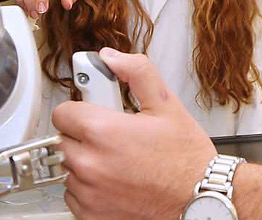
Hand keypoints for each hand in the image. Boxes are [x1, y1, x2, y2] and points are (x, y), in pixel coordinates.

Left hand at [55, 49, 216, 219]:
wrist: (199, 199)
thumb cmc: (186, 158)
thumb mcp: (166, 104)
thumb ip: (137, 72)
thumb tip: (111, 58)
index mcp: (103, 131)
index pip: (62, 112)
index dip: (80, 108)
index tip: (94, 111)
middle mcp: (89, 164)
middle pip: (63, 139)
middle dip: (83, 134)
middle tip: (112, 135)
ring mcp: (88, 192)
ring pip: (68, 167)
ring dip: (85, 161)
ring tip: (117, 158)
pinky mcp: (89, 213)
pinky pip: (73, 193)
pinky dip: (89, 186)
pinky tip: (115, 179)